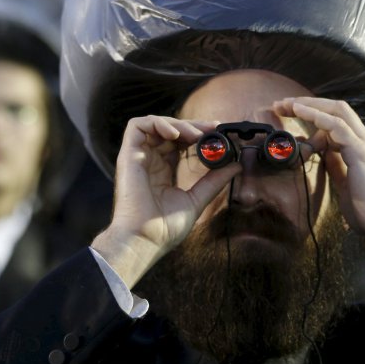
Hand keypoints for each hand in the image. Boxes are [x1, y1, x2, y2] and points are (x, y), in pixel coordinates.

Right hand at [92, 115, 239, 286]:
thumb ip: (214, 181)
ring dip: (178, 123)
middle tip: (213, 128)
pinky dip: (157, 123)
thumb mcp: (197, 199)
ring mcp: (138, 157)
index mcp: (163, 171)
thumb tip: (236, 166)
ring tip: (196, 134)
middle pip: (170, 130)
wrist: (145, 240)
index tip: (217, 133)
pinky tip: (176, 134)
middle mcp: (150, 161)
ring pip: (155, 124)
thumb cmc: (165, 228)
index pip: (180, 142)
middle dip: (193, 125)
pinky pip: (137, 126)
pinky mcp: (128, 155)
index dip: (197, 133)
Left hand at [272, 96, 364, 264]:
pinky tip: (300, 112)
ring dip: (309, 105)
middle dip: (309, 103)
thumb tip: (323, 154)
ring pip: (337, 111)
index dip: (314, 114)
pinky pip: (338, 127)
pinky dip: (317, 116)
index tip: (290, 114)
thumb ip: (336, 166)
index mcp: (363, 146)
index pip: (338, 121)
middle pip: (337, 109)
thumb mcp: (346, 184)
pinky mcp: (361, 152)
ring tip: (285, 105)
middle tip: (282, 104)